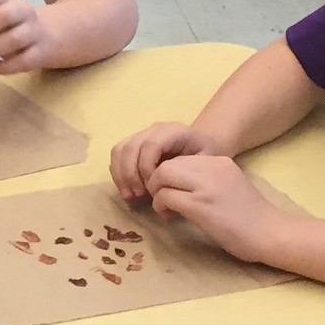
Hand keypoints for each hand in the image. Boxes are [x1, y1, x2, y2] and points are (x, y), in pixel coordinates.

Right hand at [110, 122, 229, 201]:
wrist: (202, 145)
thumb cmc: (206, 156)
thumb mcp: (208, 162)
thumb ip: (190, 172)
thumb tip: (168, 189)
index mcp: (174, 131)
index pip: (151, 145)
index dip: (147, 168)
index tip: (154, 189)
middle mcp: (154, 129)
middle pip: (131, 147)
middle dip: (131, 175)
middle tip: (139, 195)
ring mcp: (141, 134)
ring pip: (119, 150)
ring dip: (121, 175)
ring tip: (130, 195)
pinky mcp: (133, 142)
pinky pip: (117, 154)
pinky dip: (117, 173)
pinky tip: (126, 189)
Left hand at [146, 154, 285, 262]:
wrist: (272, 233)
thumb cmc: (251, 216)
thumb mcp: (228, 185)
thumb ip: (206, 179)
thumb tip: (176, 183)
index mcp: (219, 161)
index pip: (180, 157)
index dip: (168, 174)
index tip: (172, 190)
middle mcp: (212, 167)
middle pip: (167, 164)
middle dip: (156, 181)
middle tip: (162, 199)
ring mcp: (206, 186)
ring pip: (162, 175)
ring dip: (157, 192)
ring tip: (165, 207)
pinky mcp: (201, 205)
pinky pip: (165, 197)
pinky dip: (161, 206)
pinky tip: (170, 216)